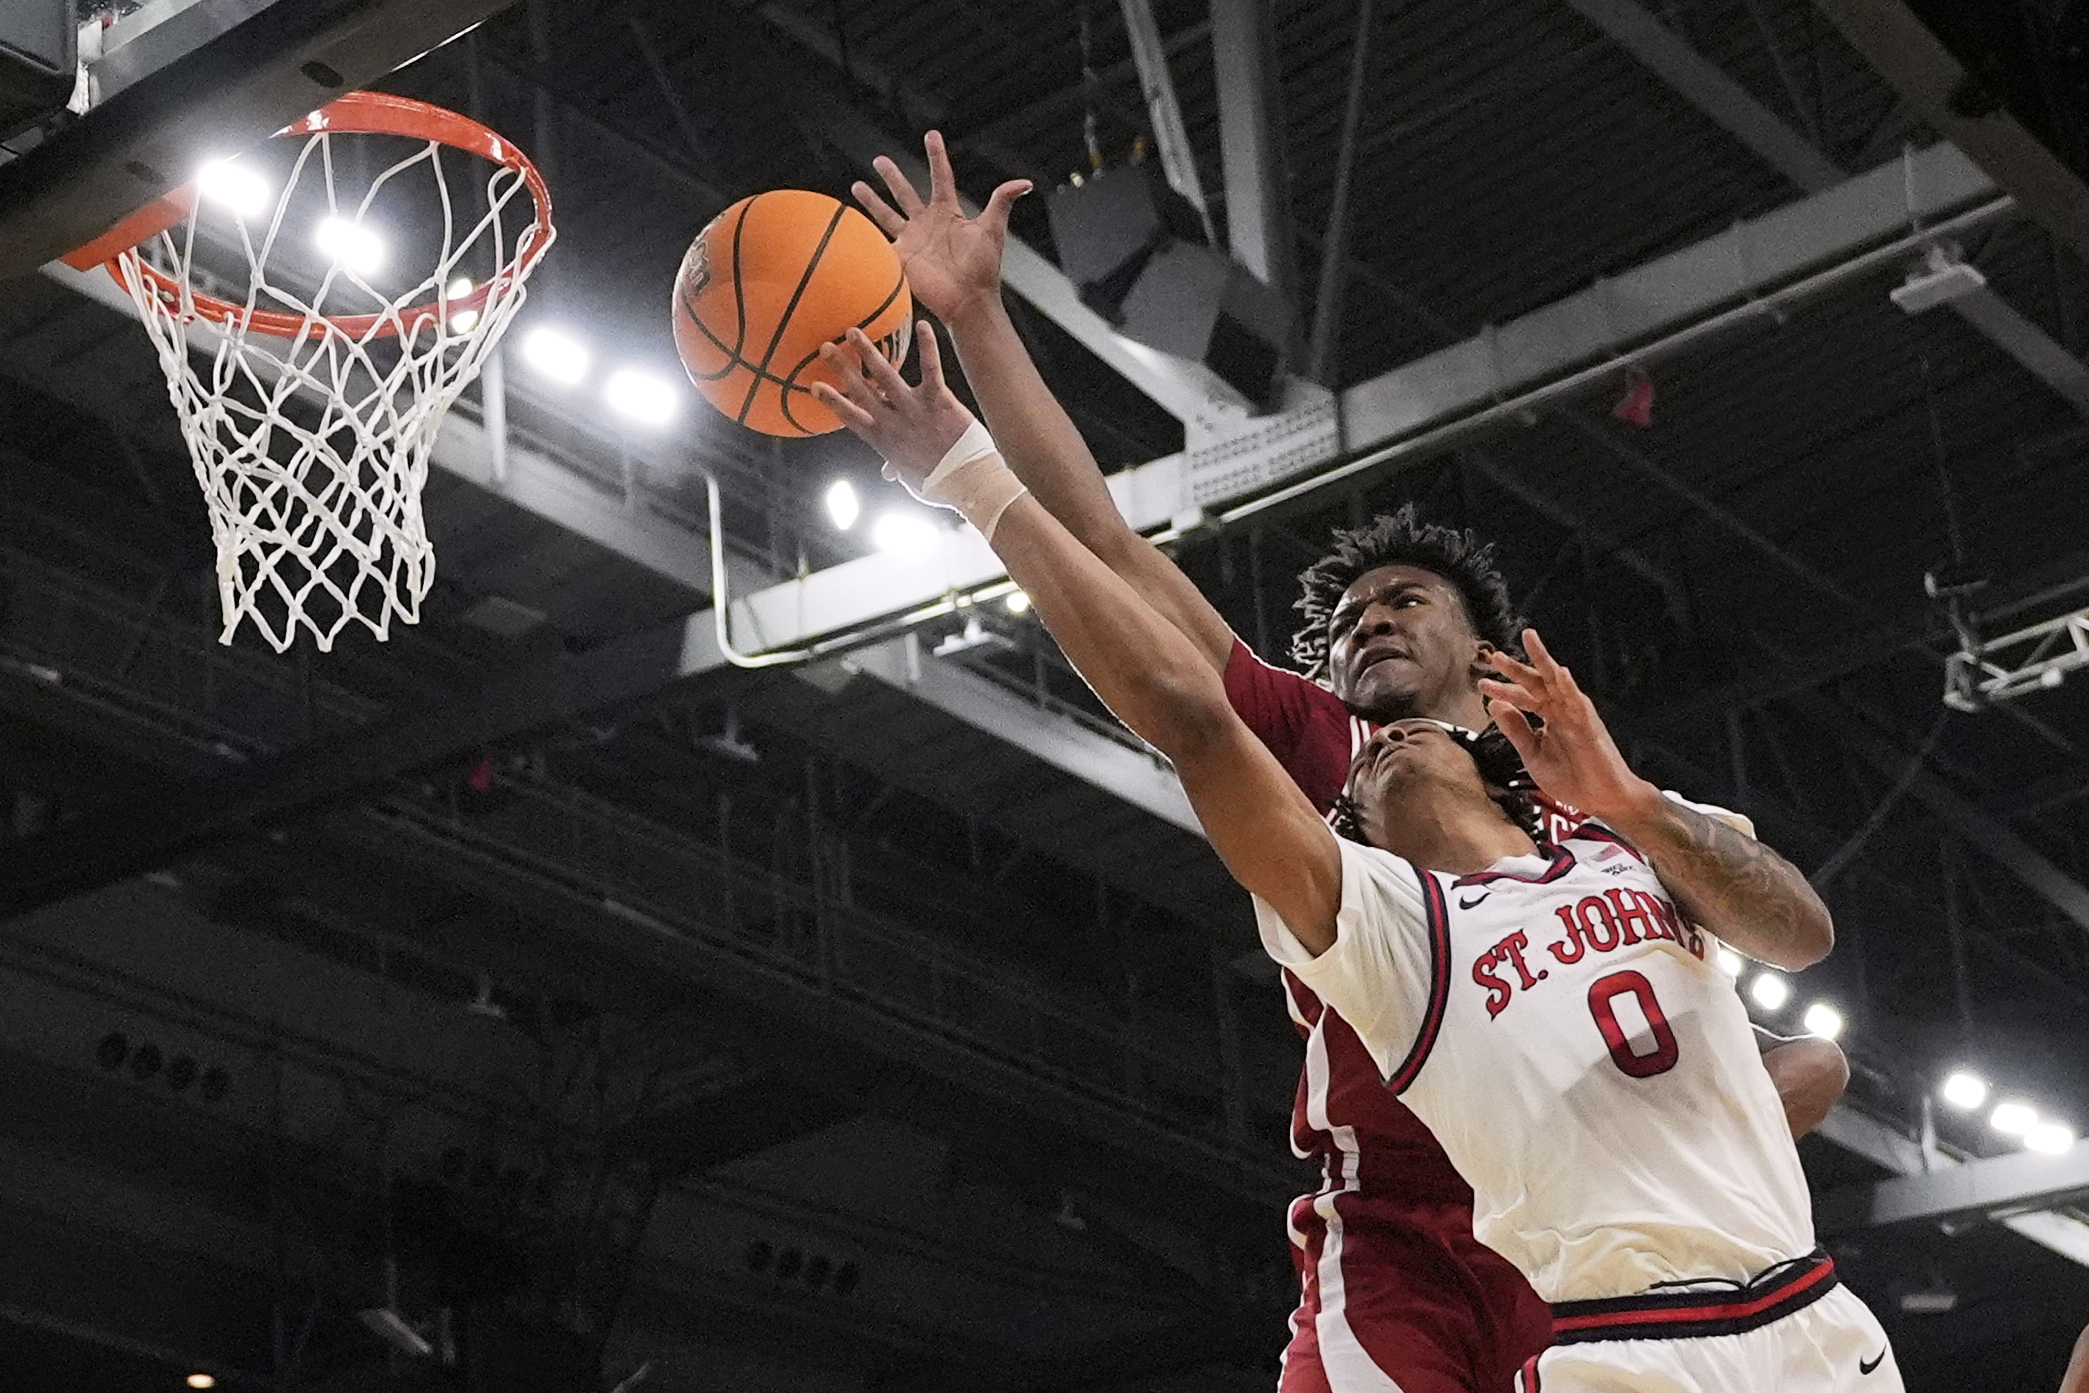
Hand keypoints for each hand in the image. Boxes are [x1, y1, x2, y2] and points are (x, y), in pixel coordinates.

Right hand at [814, 322, 976, 503]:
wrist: (967, 481)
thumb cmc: (938, 484)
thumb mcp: (910, 479)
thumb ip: (896, 468)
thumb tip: (887, 472)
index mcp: (883, 441)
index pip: (850, 417)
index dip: (832, 400)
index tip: (814, 385)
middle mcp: (893, 422)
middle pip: (861, 390)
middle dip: (841, 368)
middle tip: (826, 347)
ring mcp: (915, 409)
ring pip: (886, 375)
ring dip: (868, 352)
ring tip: (853, 332)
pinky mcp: (939, 400)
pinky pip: (931, 368)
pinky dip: (927, 345)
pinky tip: (922, 324)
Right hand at [854, 130, 1030, 324]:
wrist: (967, 300)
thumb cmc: (983, 268)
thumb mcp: (992, 230)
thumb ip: (1002, 202)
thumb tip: (1025, 182)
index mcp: (948, 213)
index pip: (940, 177)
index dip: (936, 156)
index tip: (931, 134)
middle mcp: (927, 223)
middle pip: (906, 192)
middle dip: (892, 176)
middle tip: (879, 160)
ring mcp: (912, 240)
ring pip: (886, 214)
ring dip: (871, 200)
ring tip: (857, 185)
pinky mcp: (900, 258)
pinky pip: (878, 242)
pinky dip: (864, 233)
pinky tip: (849, 223)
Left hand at [1477, 629, 1659, 824]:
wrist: (1600, 798)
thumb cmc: (1570, 778)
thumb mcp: (1533, 754)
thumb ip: (1516, 730)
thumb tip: (1494, 705)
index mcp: (1548, 716)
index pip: (1522, 697)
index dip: (1503, 690)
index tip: (1481, 684)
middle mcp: (1561, 710)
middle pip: (1536, 682)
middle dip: (1516, 668)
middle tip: (1494, 655)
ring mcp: (1576, 714)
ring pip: (1557, 682)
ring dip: (1542, 661)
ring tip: (1528, 639)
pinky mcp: (1590, 725)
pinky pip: (1578, 703)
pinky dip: (1569, 687)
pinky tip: (1560, 673)